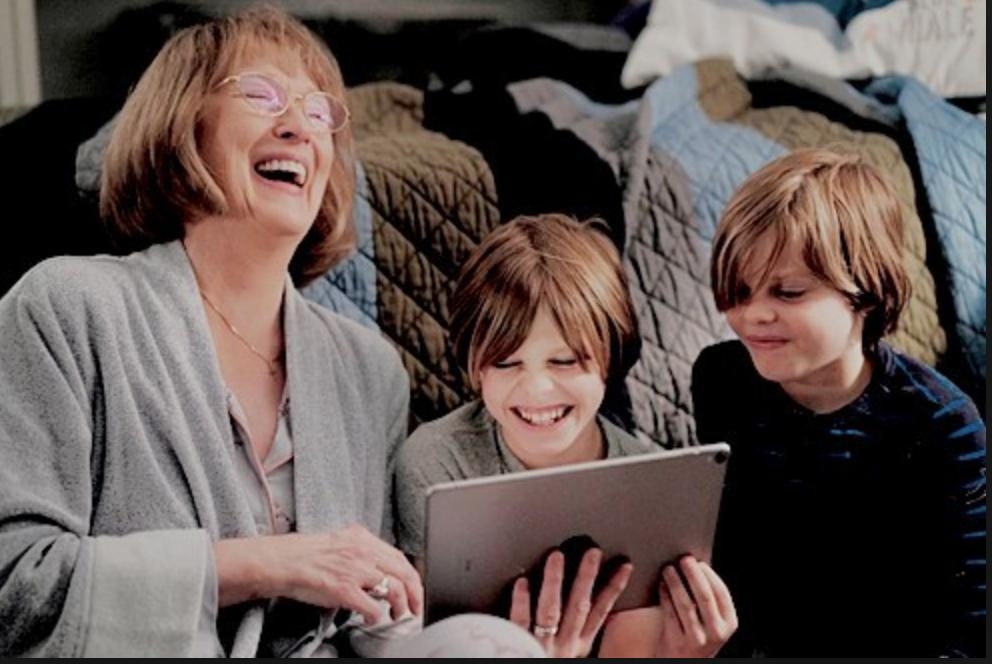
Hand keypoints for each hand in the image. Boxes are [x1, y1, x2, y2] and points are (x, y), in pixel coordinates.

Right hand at [214, 524, 422, 624]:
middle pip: (404, 572)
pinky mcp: (344, 589)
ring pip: (394, 588)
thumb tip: (381, 569)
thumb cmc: (307, 555)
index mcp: (363, 538)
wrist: (282, 561)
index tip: (415, 588)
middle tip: (414, 607)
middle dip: (415, 593)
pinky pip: (371, 606)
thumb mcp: (342, 543)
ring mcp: (355, 570)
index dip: (412, 576)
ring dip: (400, 605)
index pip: (400, 557)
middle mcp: (363, 551)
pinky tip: (374, 618)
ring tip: (397, 614)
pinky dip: (377, 615)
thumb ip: (363, 552)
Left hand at [507, 548, 632, 657]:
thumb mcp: (571, 654)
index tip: (623, 566)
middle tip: (593, 552)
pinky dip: (521, 602)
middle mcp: (564, 644)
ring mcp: (541, 645)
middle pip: (579, 605)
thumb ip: (576, 633)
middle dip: (588, 577)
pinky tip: (521, 582)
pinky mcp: (517, 646)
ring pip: (551, 609)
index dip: (613, 588)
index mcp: (578, 646)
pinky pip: (520, 622)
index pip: (600, 611)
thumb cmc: (549, 662)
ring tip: (557, 556)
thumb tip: (591, 605)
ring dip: (555, 581)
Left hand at [601, 556, 735, 657]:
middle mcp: (716, 632)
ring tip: (668, 569)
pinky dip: (664, 595)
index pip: (721, 593)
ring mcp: (696, 639)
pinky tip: (661, 585)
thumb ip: (710, 602)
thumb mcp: (712, 623)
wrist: (682, 663)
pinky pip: (669, 613)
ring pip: (685, 603)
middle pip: (704, 596)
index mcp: (728, 623)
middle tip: (683, 559)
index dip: (710, 575)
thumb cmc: (697, 637)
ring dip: (675, 582)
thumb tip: (697, 567)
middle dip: (693, 574)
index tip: (699, 562)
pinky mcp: (676, 642)